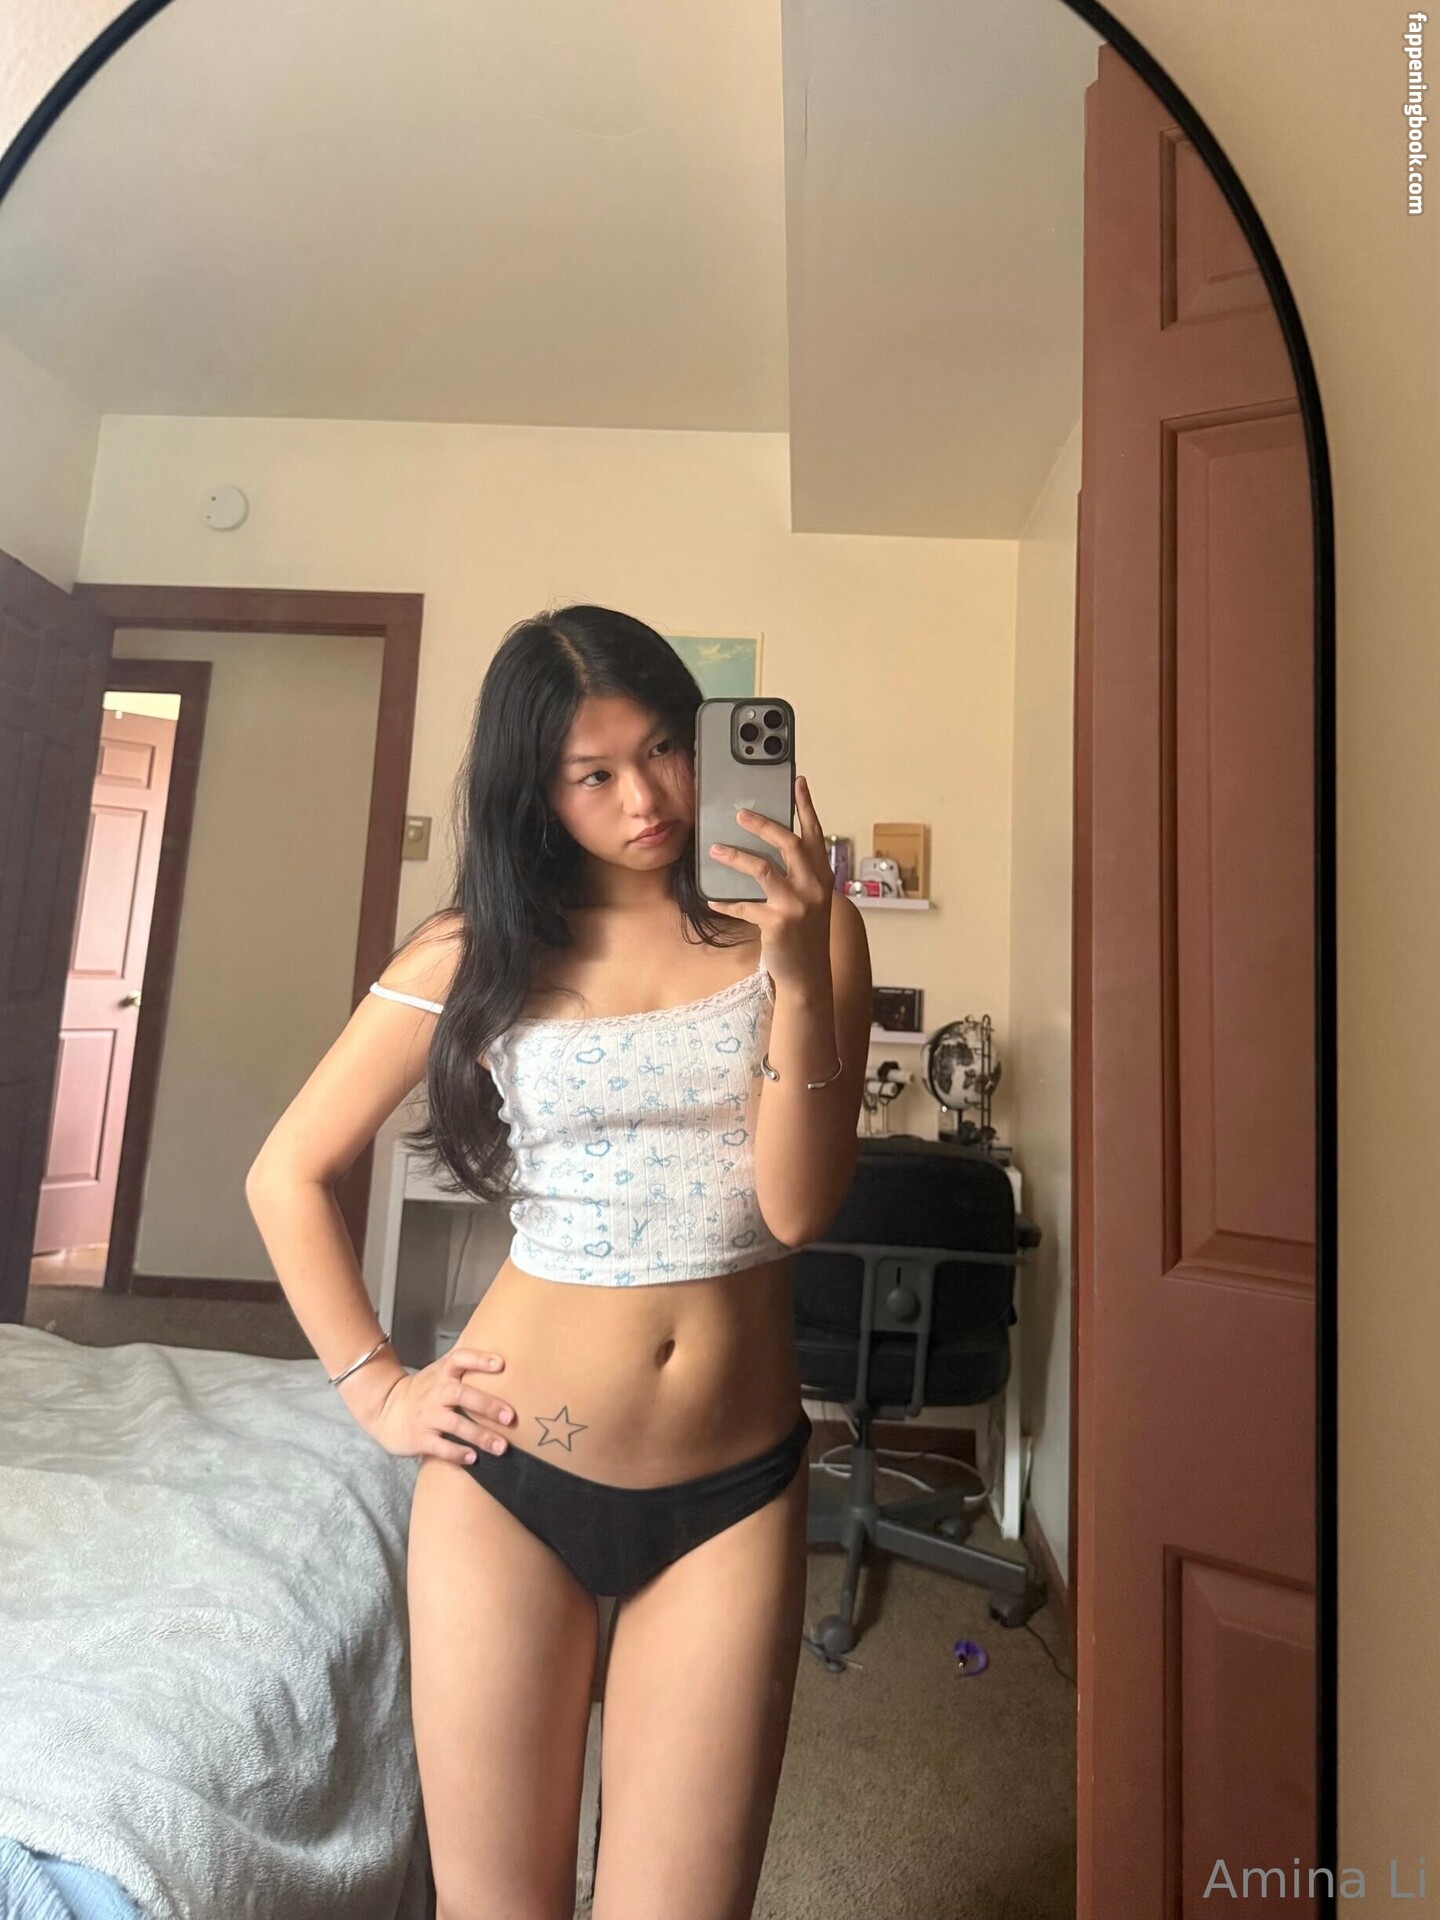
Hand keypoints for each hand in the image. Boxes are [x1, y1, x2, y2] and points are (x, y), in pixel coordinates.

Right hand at [366, 1346, 516, 1464]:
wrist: (387, 1410)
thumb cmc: (425, 1390)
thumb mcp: (440, 1369)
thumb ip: (464, 1358)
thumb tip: (492, 1333)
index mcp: (443, 1373)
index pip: (460, 1359)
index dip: (479, 1360)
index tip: (501, 1364)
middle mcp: (436, 1393)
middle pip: (462, 1394)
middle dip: (487, 1405)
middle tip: (510, 1416)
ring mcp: (428, 1416)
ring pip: (455, 1424)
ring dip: (479, 1436)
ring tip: (501, 1447)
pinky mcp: (421, 1438)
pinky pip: (440, 1447)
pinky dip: (456, 1453)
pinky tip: (473, 1459)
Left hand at [707, 773, 834, 994]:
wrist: (809, 974)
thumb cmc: (807, 934)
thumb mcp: (812, 899)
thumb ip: (799, 874)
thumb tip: (768, 847)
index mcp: (822, 875)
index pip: (813, 833)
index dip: (805, 806)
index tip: (797, 781)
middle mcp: (813, 886)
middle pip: (788, 843)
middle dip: (763, 824)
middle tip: (741, 814)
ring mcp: (796, 904)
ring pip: (762, 869)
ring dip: (735, 857)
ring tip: (715, 849)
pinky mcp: (776, 922)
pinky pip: (744, 906)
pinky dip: (726, 902)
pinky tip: (712, 900)